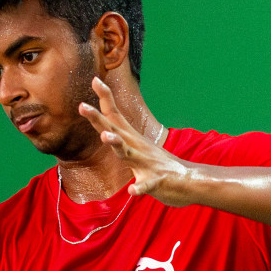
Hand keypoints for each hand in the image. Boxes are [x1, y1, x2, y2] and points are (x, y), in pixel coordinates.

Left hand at [78, 77, 193, 205]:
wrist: (189, 180)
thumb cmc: (158, 166)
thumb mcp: (136, 150)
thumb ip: (120, 141)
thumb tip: (105, 130)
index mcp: (131, 140)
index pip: (115, 116)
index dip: (104, 99)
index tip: (94, 79)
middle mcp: (137, 147)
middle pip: (114, 130)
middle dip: (98, 119)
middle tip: (82, 106)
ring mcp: (147, 163)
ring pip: (128, 153)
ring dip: (117, 144)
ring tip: (106, 137)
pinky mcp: (157, 181)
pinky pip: (147, 185)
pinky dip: (140, 187)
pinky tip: (133, 191)